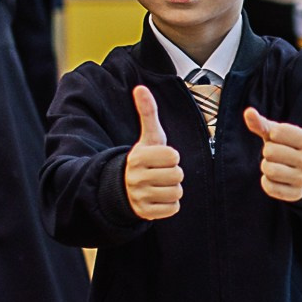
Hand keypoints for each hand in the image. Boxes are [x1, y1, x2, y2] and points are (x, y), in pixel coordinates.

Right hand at [124, 86, 182, 220]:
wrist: (124, 187)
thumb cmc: (144, 158)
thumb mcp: (148, 136)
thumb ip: (147, 112)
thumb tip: (140, 87)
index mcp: (138, 157)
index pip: (173, 156)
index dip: (172, 156)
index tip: (161, 158)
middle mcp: (136, 178)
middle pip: (177, 175)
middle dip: (173, 173)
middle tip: (160, 172)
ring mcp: (139, 197)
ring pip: (176, 192)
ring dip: (173, 189)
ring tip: (160, 184)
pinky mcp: (145, 213)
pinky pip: (173, 208)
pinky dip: (170, 204)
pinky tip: (159, 197)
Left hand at [245, 107, 301, 202]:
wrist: (299, 170)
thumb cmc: (284, 145)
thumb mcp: (275, 133)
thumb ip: (261, 123)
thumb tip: (248, 112)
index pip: (277, 132)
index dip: (272, 136)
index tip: (280, 140)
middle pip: (270, 152)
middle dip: (267, 152)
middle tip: (277, 155)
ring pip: (269, 170)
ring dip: (266, 167)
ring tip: (275, 165)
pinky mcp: (297, 194)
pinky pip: (270, 188)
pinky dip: (266, 182)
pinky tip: (275, 179)